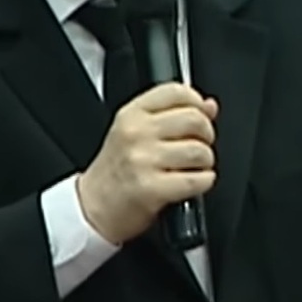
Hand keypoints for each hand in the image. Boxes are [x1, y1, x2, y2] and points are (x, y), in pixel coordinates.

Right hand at [76, 83, 217, 243]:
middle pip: (194, 119)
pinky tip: (195, 182)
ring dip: (205, 162)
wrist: (92, 209)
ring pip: (199, 151)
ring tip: (194, 167)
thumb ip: (171, 114)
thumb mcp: (134, 132)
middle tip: (199, 145)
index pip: (176, 92)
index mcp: (131, 114)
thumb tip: (209, 106)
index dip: (197, 103)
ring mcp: (143, 160)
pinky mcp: (151, 189)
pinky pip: (196, 180)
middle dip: (206, 135)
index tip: (201, 114)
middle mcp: (136, 133)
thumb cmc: (116, 172)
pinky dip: (204, 182)